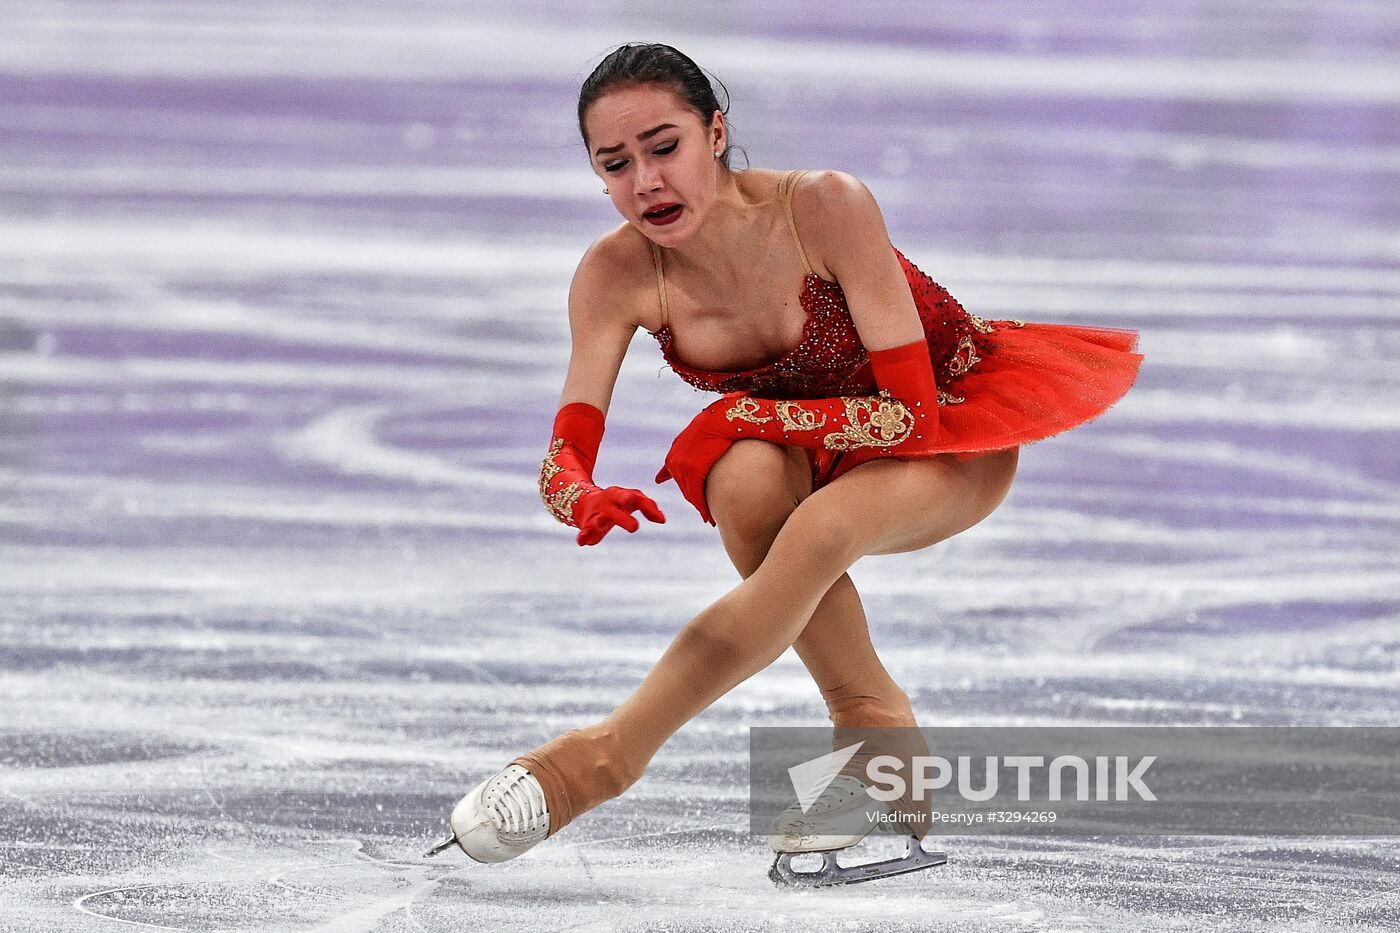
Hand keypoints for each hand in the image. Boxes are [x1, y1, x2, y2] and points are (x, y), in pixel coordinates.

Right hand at [574, 486, 665, 545]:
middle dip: (623, 518)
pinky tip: (582, 542)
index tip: (651, 514)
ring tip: (599, 526)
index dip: (640, 504)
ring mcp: (596, 516)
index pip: (631, 497)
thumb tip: (662, 520)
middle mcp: (607, 505)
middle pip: (615, 511)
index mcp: (619, 496)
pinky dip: (582, 536)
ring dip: (599, 523)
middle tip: (634, 528)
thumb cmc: (617, 501)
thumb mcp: (633, 499)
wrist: (585, 502)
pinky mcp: (586, 527)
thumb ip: (648, 507)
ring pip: (598, 520)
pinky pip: (584, 532)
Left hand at [654, 400, 738, 525]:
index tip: (660, 478)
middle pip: (683, 483)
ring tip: (709, 517)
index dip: (671, 474)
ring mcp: (682, 463)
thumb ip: (712, 427)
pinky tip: (708, 518)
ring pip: (690, 491)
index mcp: (680, 444)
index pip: (674, 465)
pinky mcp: (691, 471)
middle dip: (693, 495)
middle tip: (702, 509)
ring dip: (700, 504)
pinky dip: (703, 507)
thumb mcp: (714, 422)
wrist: (730, 416)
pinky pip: (695, 493)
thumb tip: (720, 415)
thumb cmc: (728, 416)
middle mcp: (676, 455)